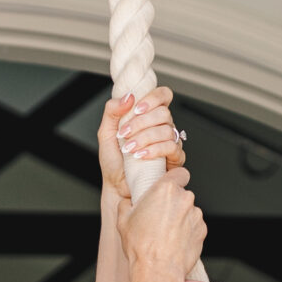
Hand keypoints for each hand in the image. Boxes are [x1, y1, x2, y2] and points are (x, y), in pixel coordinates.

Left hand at [98, 88, 183, 203]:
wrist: (117, 186)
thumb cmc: (114, 162)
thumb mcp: (106, 133)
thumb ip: (112, 111)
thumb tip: (127, 97)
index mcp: (148, 116)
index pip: (163, 95)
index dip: (153, 98)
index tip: (136, 108)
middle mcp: (161, 126)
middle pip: (164, 112)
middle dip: (141, 123)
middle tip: (125, 134)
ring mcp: (170, 141)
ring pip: (167, 130)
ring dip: (144, 138)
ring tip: (129, 149)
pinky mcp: (175, 158)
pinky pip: (172, 147)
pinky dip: (154, 150)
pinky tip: (141, 156)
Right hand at [121, 166, 205, 276]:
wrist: (158, 271)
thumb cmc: (141, 247)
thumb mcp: (123, 220)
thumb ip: (127, 204)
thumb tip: (128, 203)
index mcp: (166, 189)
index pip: (179, 172)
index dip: (174, 180)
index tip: (168, 188)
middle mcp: (184, 199)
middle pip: (182, 194)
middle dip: (174, 203)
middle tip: (160, 217)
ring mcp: (196, 215)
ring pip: (189, 211)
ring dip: (180, 219)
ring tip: (166, 234)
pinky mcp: (202, 231)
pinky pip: (194, 227)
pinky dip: (187, 232)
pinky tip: (174, 242)